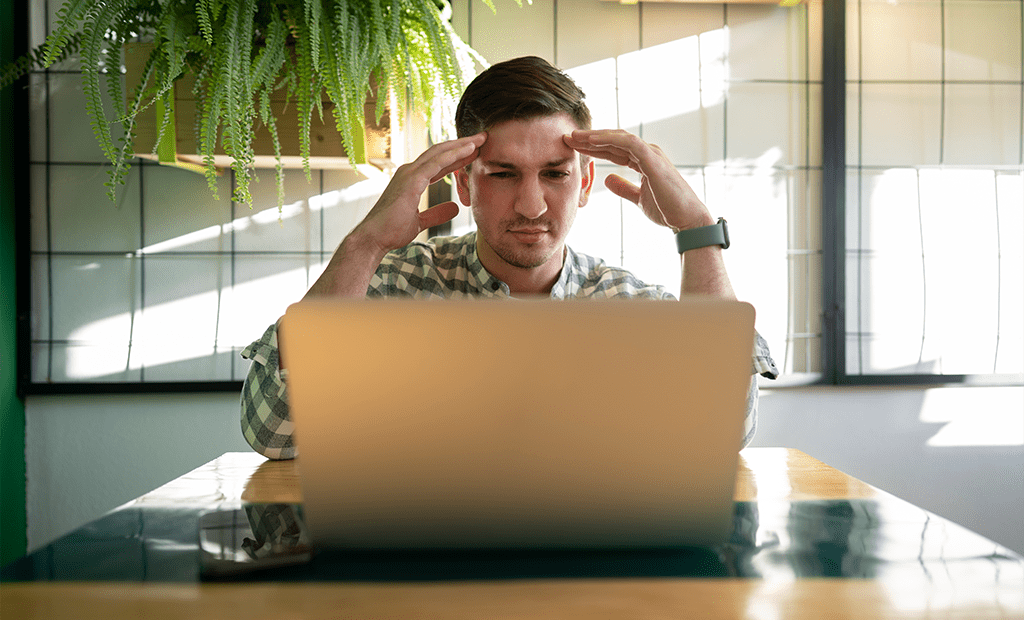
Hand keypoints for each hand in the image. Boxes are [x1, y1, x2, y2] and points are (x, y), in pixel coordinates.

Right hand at [351, 133, 486, 256]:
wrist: (375, 238)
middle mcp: (410, 171)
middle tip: (483, 138)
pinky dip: (454, 154)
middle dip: (462, 144)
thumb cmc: (392, 230)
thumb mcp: (420, 221)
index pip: (439, 163)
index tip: (475, 152)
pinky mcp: (412, 180)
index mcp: (412, 179)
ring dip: (462, 145)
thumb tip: (454, 208)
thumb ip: (437, 213)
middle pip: (441, 152)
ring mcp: (409, 173)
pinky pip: (437, 162)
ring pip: (440, 152)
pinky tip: (469, 149)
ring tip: (481, 139)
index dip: (457, 156)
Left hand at [563, 129, 712, 230]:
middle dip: (590, 139)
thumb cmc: (667, 209)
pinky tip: (592, 141)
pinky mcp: (653, 159)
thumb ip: (624, 188)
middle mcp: (648, 153)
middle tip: (568, 137)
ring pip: (619, 138)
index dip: (593, 148)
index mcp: (644, 161)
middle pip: (614, 141)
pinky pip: (628, 144)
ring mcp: (651, 154)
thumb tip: (608, 179)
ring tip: (575, 137)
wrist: (687, 219)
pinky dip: (609, 140)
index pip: (614, 150)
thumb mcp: (639, 198)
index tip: (573, 148)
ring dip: (595, 137)